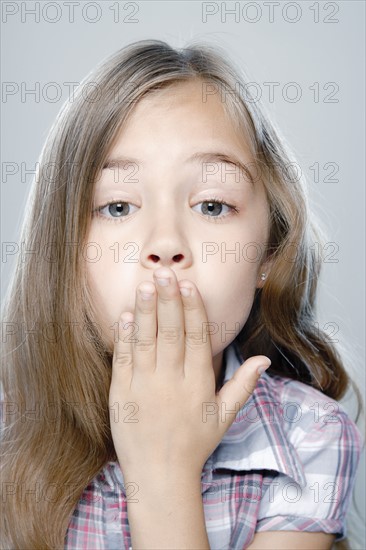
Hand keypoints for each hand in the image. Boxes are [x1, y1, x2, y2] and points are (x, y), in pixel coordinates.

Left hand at [109, 267, 270, 478]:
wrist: (160, 475)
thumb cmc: (194, 444)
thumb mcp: (224, 416)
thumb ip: (242, 385)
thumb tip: (264, 360)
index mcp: (198, 383)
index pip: (197, 337)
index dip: (193, 309)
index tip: (188, 285)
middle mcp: (172, 380)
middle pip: (171, 333)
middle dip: (169, 300)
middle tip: (165, 273)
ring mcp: (145, 386)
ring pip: (146, 341)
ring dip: (146, 311)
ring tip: (146, 285)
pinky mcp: (121, 393)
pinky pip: (123, 360)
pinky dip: (124, 337)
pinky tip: (126, 316)